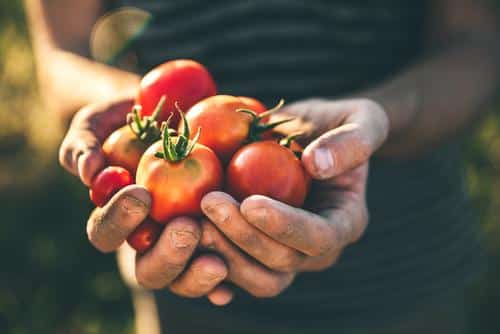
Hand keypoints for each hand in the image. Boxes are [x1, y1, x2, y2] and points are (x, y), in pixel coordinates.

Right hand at [58, 97, 231, 304]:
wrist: (180, 113)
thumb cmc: (134, 121)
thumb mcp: (102, 122)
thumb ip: (83, 143)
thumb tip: (87, 173)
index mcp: (117, 218)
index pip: (106, 233)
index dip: (119, 220)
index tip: (141, 194)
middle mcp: (150, 239)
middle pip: (148, 269)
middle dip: (166, 255)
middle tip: (186, 229)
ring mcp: (184, 246)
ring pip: (182, 280)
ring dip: (196, 275)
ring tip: (217, 261)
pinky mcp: (217, 245)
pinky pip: (221, 273)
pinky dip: (223, 284)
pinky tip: (232, 285)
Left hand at [200, 98, 388, 296]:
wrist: (308, 136)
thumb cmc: (336, 124)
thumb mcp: (361, 117)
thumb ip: (352, 140)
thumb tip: (317, 165)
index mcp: (345, 222)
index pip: (319, 238)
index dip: (285, 226)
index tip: (250, 202)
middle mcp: (316, 248)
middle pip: (282, 262)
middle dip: (243, 236)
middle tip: (208, 202)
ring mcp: (286, 254)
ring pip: (257, 277)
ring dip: (222, 253)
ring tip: (191, 219)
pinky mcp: (258, 251)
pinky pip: (234, 273)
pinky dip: (209, 264)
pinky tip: (186, 244)